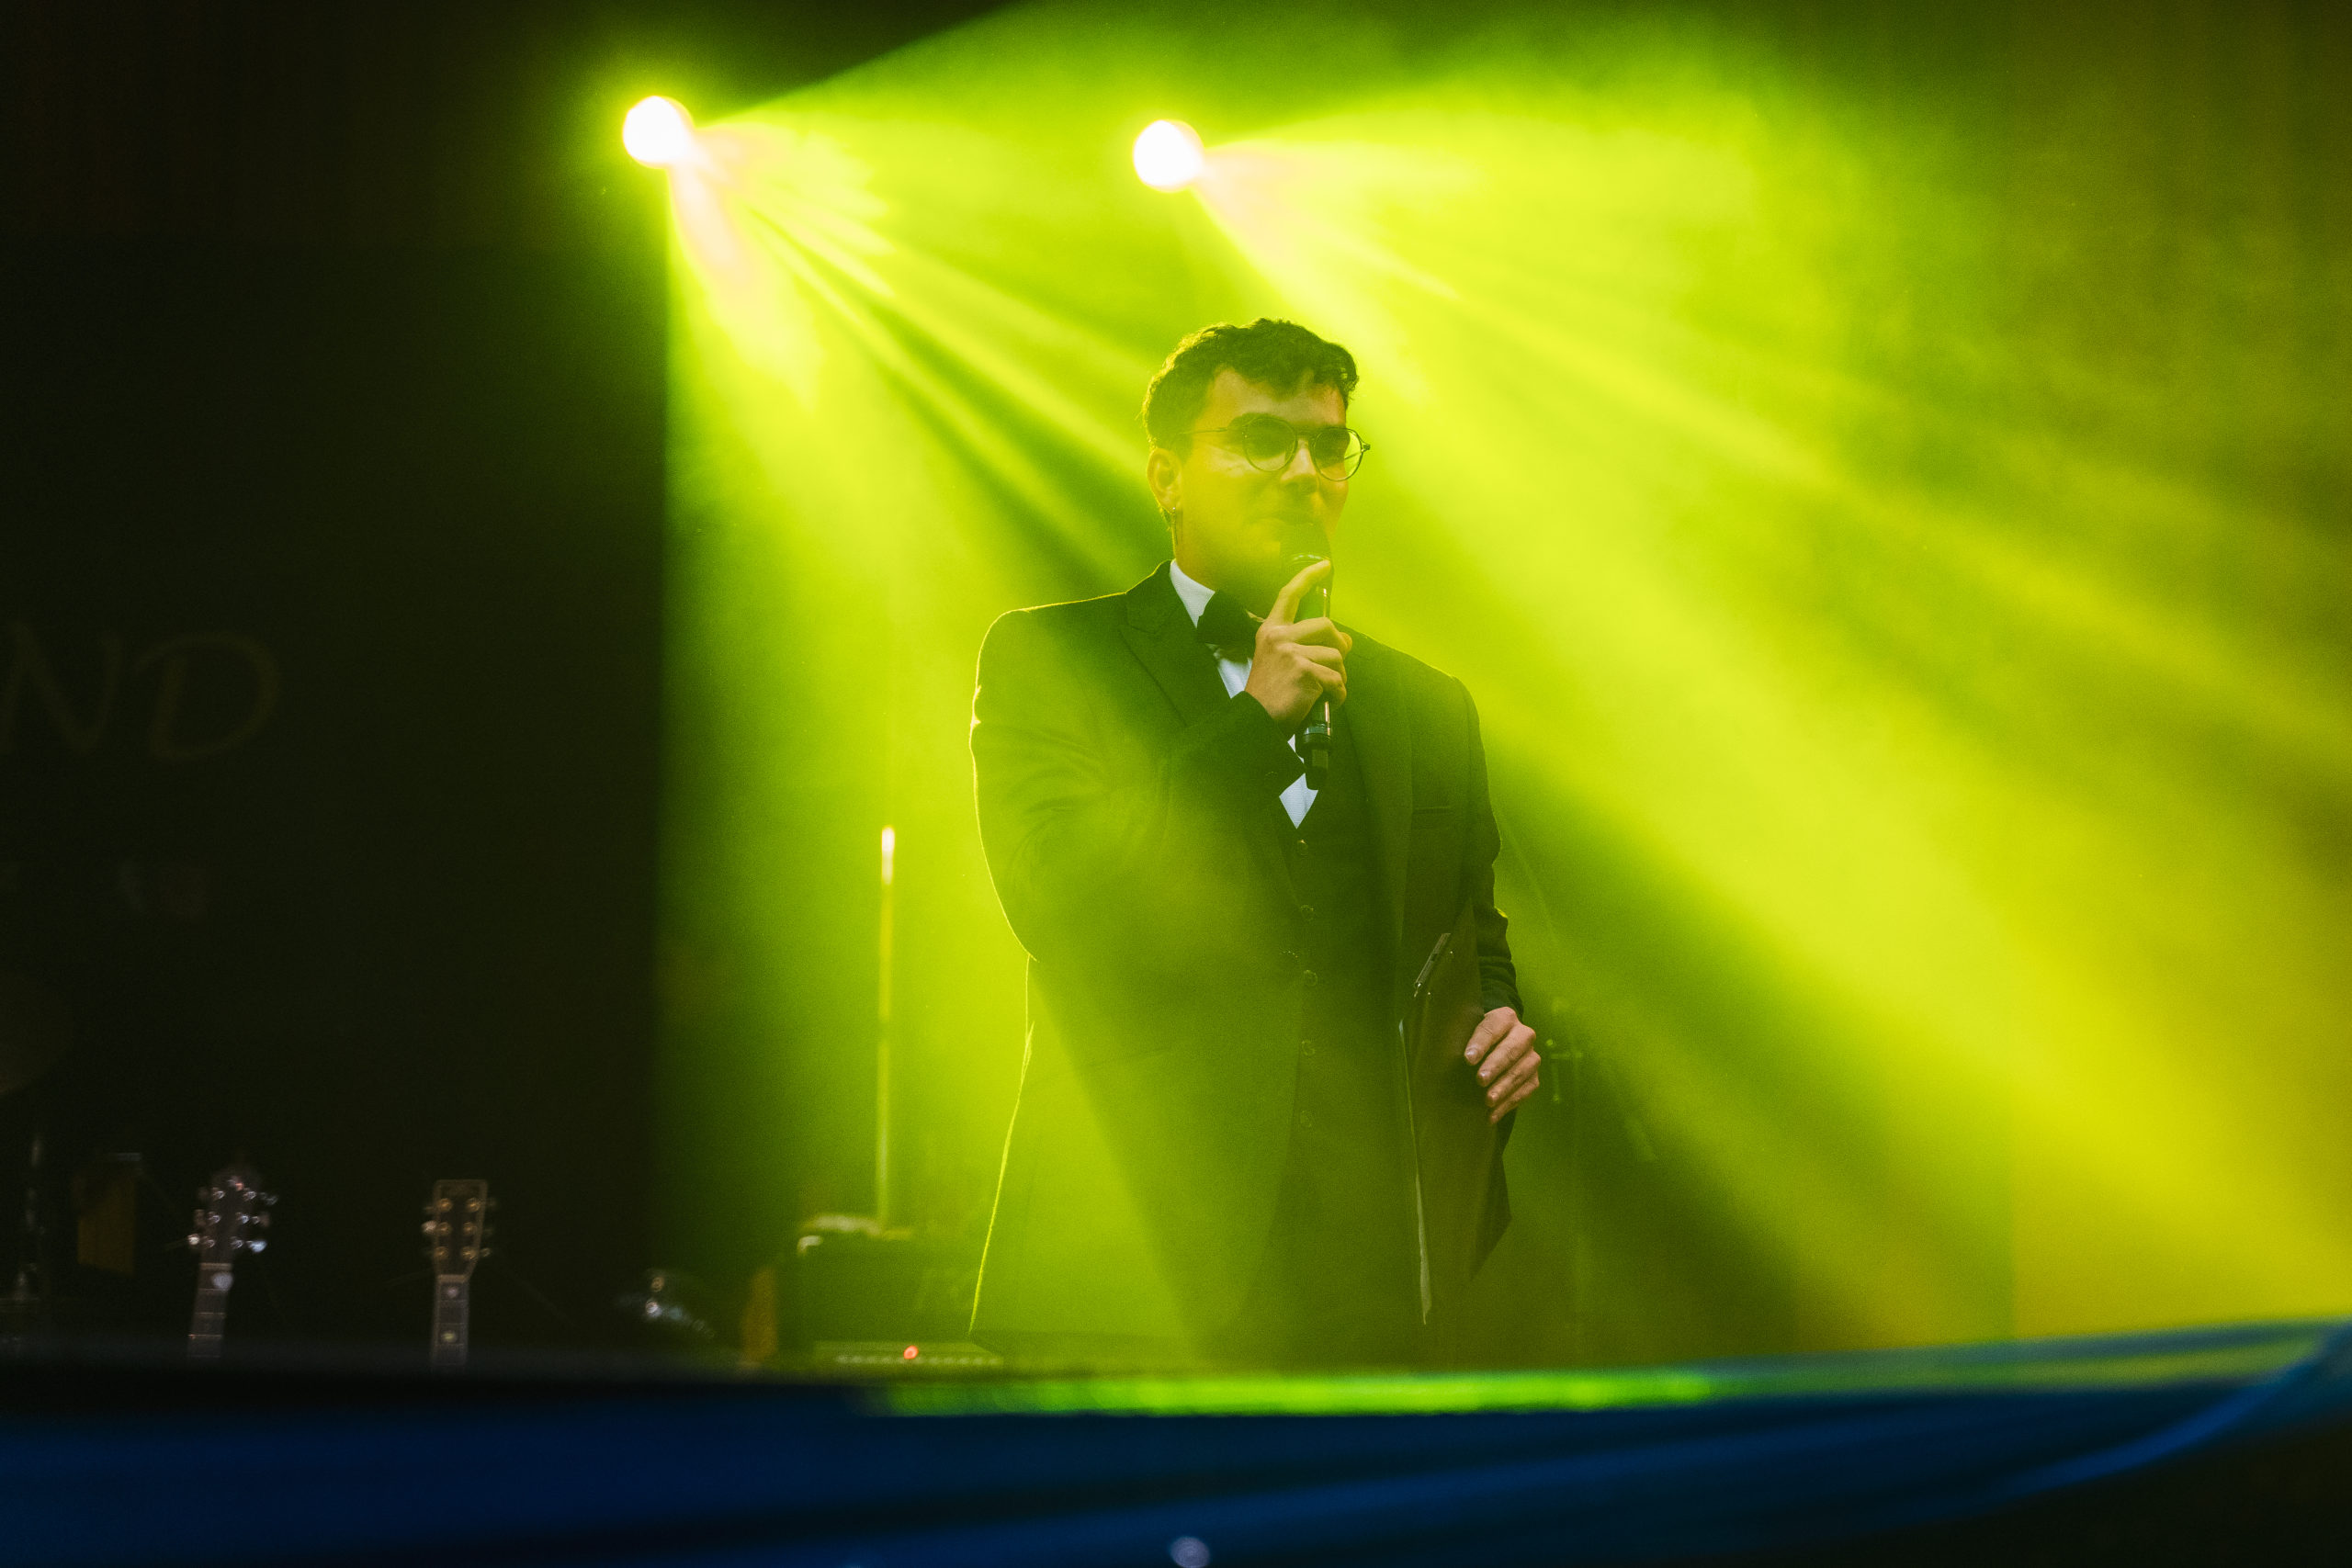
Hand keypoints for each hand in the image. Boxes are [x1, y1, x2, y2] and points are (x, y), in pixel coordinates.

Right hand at [1242, 558, 1350, 730]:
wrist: (1256, 720)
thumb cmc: (1268, 693)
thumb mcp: (1274, 659)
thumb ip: (1299, 645)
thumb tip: (1338, 641)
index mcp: (1270, 630)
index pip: (1289, 595)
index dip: (1308, 578)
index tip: (1325, 565)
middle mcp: (1279, 636)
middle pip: (1327, 626)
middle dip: (1340, 644)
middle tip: (1338, 661)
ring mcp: (1292, 653)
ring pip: (1336, 655)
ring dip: (1339, 676)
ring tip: (1329, 690)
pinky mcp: (1305, 672)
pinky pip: (1337, 680)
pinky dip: (1339, 695)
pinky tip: (1329, 702)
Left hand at [1465, 1006, 1539, 1123]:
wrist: (1498, 1045)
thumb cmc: (1475, 1039)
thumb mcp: (1468, 1031)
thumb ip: (1459, 1037)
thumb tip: (1440, 1056)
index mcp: (1505, 1018)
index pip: (1492, 1028)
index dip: (1481, 1043)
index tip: (1468, 1059)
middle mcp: (1523, 1034)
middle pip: (1511, 1049)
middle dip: (1495, 1065)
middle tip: (1480, 1080)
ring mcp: (1531, 1057)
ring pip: (1521, 1071)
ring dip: (1503, 1087)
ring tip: (1487, 1101)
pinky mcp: (1534, 1077)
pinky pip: (1525, 1091)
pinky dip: (1508, 1104)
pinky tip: (1492, 1115)